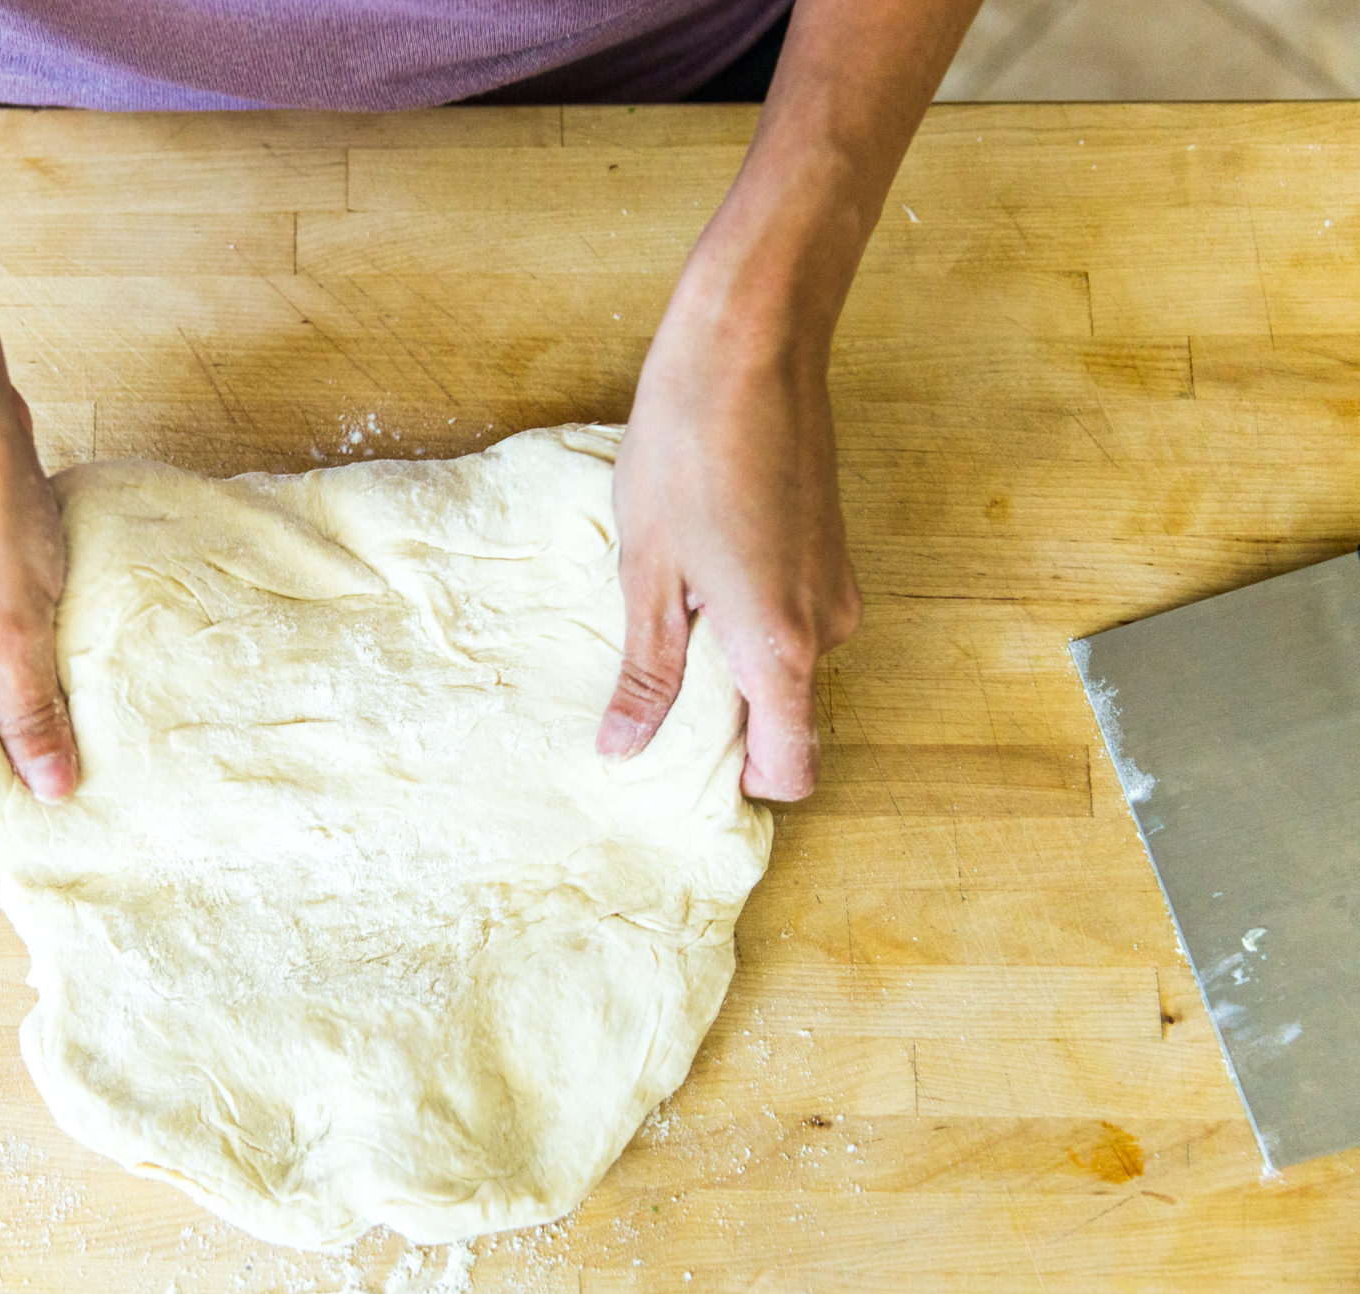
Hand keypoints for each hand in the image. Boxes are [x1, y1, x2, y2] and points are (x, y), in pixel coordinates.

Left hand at [596, 282, 860, 800]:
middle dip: (722, 710)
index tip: (680, 768)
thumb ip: (648, 670)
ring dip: (730, 649)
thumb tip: (624, 750)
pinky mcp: (832, 546)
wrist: (750, 342)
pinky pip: (793, 611)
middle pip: (783, 714)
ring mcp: (837, 582)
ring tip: (668, 597)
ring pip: (784, 658)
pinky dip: (749, 609)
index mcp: (780, 646)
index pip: (791, 768)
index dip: (742, 782)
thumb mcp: (647, 570)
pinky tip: (697, 561)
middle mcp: (828, 625)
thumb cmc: (688, 447)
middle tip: (648, 671)